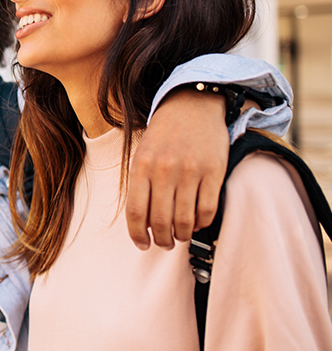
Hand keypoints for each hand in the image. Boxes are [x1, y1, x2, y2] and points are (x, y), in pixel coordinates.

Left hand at [126, 88, 227, 249]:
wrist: (192, 106)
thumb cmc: (163, 136)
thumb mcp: (142, 155)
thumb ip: (141, 186)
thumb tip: (142, 223)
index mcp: (142, 166)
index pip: (136, 212)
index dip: (138, 235)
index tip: (143, 244)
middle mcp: (165, 170)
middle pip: (161, 221)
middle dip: (162, 240)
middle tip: (164, 243)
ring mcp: (191, 172)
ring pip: (185, 220)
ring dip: (181, 235)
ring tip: (179, 236)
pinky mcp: (214, 172)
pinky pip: (207, 210)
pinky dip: (201, 223)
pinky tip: (196, 222)